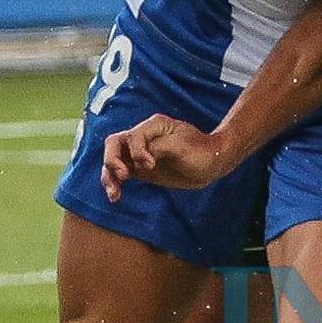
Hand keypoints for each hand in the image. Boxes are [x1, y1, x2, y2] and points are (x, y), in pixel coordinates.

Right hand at [100, 114, 229, 200]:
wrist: (212, 163)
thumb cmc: (201, 151)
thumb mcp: (181, 147)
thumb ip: (156, 149)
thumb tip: (135, 160)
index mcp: (153, 125)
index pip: (132, 137)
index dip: (137, 152)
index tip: (151, 165)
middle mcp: (142, 137)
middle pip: (114, 144)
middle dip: (112, 160)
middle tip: (124, 176)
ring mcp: (139, 153)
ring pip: (112, 160)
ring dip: (109, 176)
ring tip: (115, 194)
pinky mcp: (139, 169)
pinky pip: (119, 174)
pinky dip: (114, 183)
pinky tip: (116, 196)